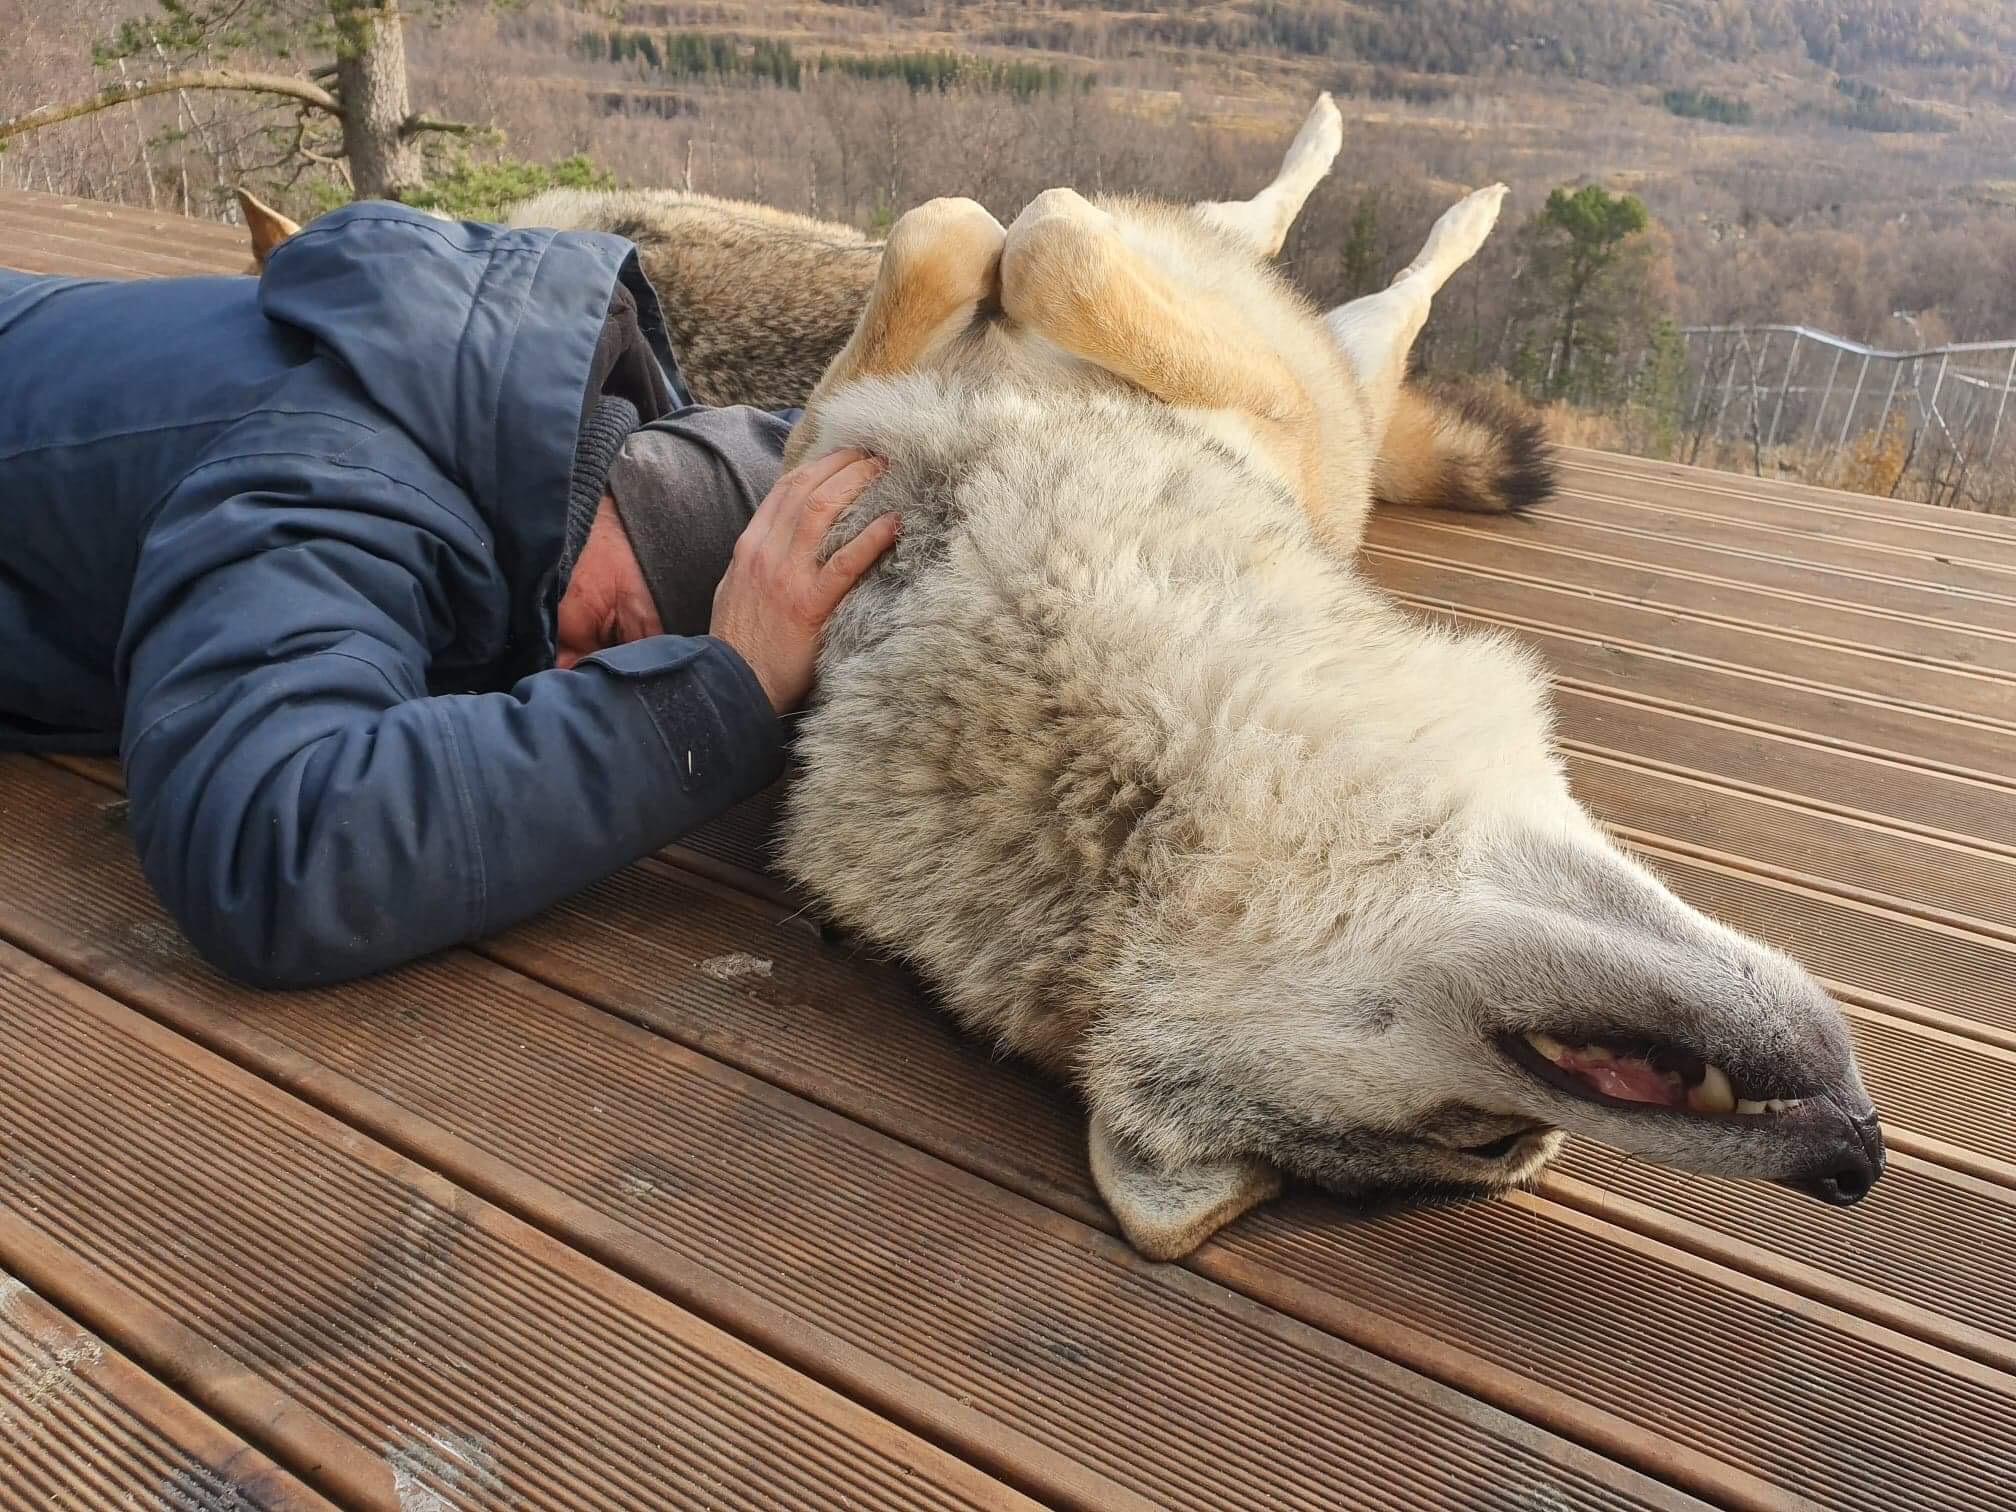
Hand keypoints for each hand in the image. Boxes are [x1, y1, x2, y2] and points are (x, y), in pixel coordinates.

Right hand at [709, 448, 899, 713]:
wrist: (730, 684)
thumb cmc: (740, 641)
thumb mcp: (738, 588)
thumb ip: (759, 559)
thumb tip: (785, 538)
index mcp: (750, 546)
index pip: (786, 489)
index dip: (820, 463)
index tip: (847, 450)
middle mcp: (766, 552)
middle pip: (808, 490)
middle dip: (844, 463)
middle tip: (877, 451)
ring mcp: (786, 577)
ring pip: (823, 513)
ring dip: (857, 484)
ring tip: (886, 470)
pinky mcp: (807, 606)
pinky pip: (843, 564)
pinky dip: (870, 539)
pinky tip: (893, 523)